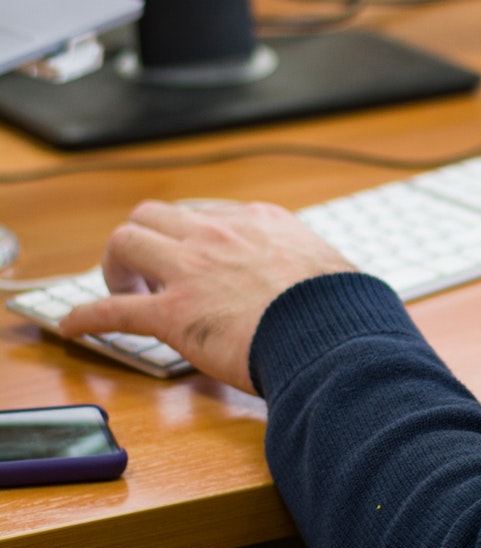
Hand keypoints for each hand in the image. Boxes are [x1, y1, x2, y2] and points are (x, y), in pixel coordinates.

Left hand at [57, 199, 355, 393]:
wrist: (333, 335)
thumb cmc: (341, 310)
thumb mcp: (331, 266)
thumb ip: (313, 266)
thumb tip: (332, 283)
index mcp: (258, 222)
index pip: (206, 213)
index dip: (190, 236)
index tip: (190, 256)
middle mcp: (218, 235)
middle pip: (154, 214)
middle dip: (144, 240)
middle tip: (149, 273)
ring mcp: (191, 271)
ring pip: (125, 240)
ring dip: (115, 264)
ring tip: (120, 291)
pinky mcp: (172, 314)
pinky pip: (111, 309)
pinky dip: (83, 316)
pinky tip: (73, 327)